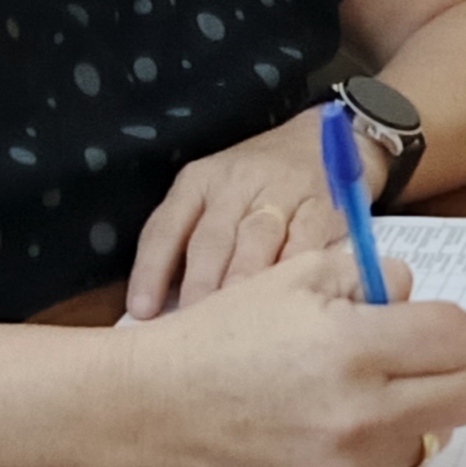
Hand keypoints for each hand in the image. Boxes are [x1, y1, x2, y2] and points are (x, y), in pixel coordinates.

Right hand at [123, 247, 465, 466]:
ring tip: (358, 395)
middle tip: (405, 360)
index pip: (458, 336)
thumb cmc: (227, 334)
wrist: (163, 408)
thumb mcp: (296, 275)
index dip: (438, 324)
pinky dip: (378, 450)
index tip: (412, 324)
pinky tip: (333, 429)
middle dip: (444, 369)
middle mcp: (362, 414)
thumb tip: (413, 295)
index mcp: (354, 347)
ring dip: (412, 412)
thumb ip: (371, 275)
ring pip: (435, 436)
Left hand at [131, 105, 372, 315]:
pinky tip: (284, 296)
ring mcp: (280, 191)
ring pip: (255, 239)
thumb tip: (163, 304)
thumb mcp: (215, 192)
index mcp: (198, 181)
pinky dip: (292, 268)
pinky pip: (304, 239)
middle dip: (198, 284)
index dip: (151, 270)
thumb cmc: (258, 179)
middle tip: (190, 326)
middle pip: (211, 238)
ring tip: (233, 319)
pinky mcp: (321, 204)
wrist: (324, 140)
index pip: (166, 227)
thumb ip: (191, 237)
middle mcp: (235, 183)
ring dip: (242, 279)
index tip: (141, 310)